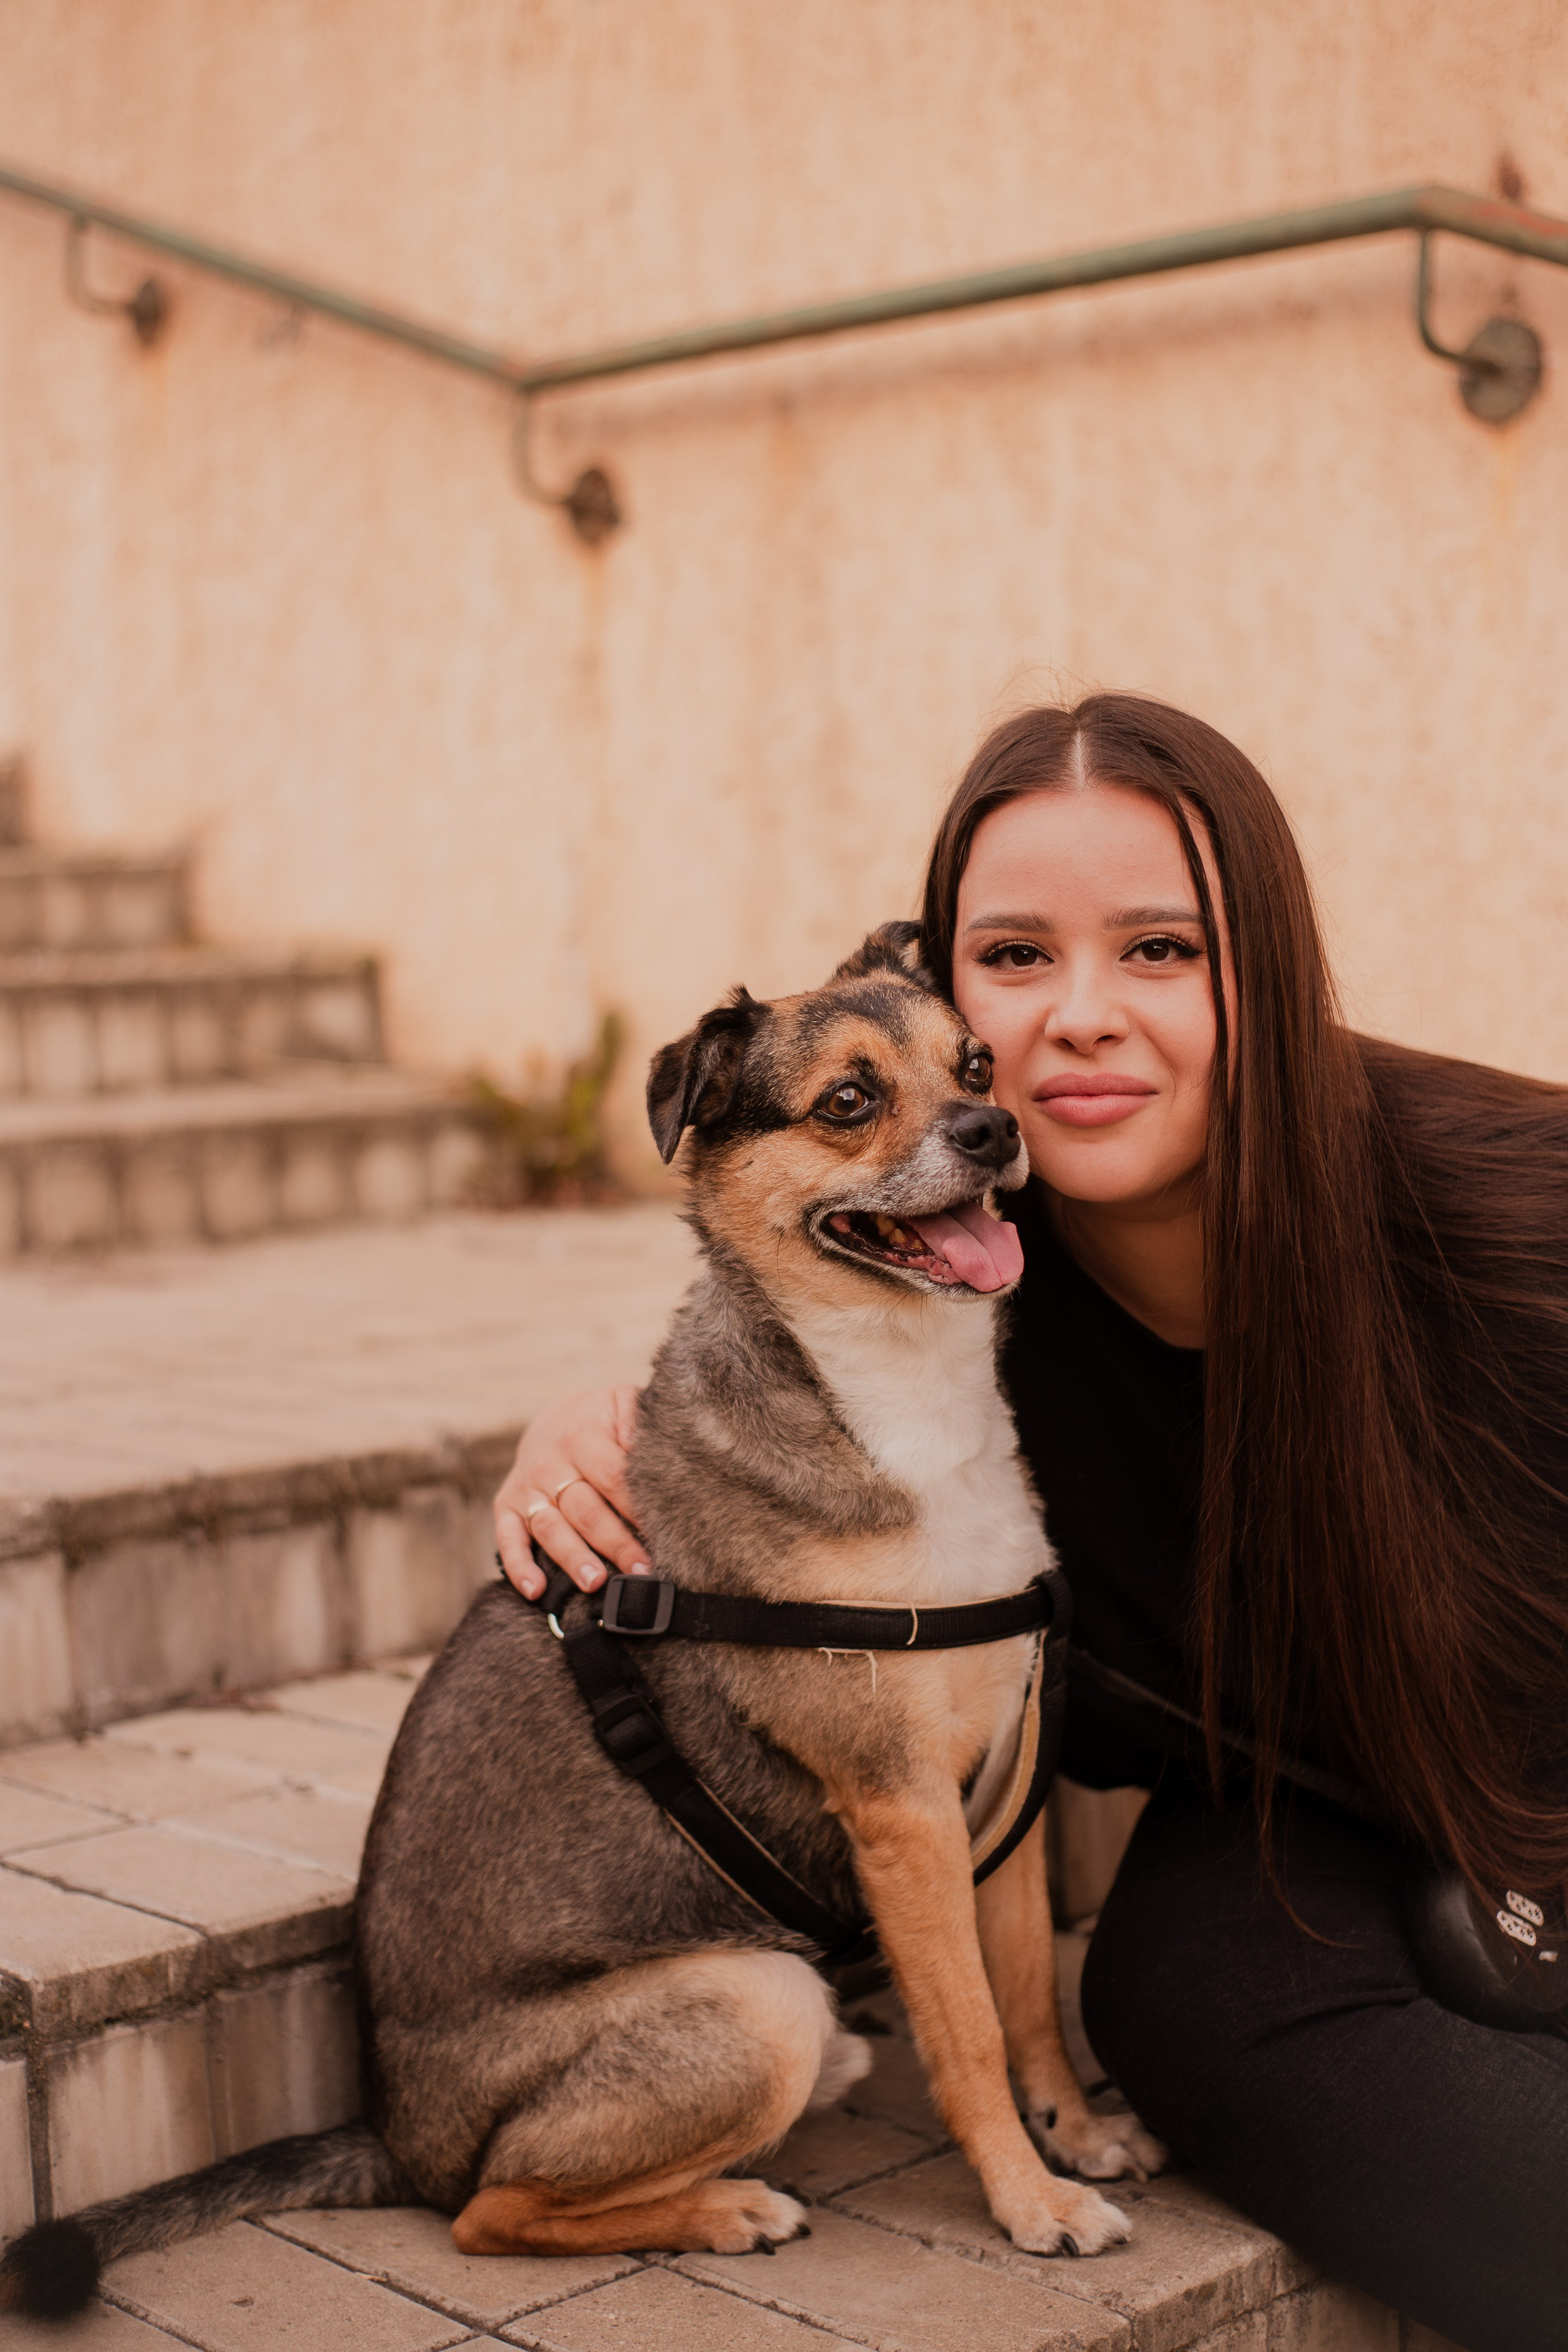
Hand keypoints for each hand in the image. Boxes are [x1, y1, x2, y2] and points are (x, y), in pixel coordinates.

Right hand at [493, 1387, 647, 1598]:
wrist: (552, 1419)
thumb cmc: (601, 1420)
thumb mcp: (620, 1404)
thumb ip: (637, 1421)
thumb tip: (654, 1448)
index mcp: (580, 1435)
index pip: (613, 1477)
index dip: (637, 1508)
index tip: (665, 1534)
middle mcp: (549, 1463)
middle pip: (585, 1509)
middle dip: (616, 1543)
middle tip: (642, 1572)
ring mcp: (526, 1487)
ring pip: (551, 1528)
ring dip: (573, 1558)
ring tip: (596, 1583)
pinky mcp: (507, 1506)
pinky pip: (508, 1538)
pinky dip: (519, 1566)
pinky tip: (535, 1590)